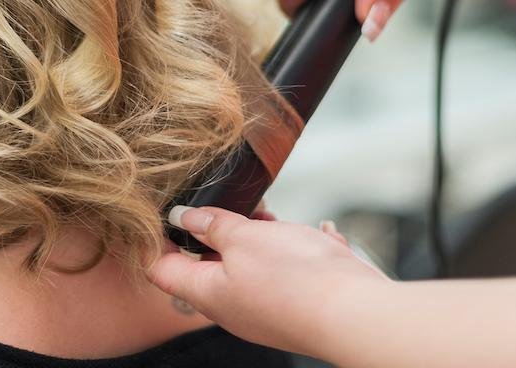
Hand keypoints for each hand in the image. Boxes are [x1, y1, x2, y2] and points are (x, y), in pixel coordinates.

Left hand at [148, 206, 390, 358]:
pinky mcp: (291, 302)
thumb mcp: (244, 237)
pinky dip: (283, 248)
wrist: (358, 313)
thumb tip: (183, 217)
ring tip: (267, 213)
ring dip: (252, 235)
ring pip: (244, 263)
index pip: (161, 269)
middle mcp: (231, 306)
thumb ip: (212, 225)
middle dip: (213, 228)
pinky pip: (278, 270)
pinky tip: (303, 234)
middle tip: (225, 203)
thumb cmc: (298, 280)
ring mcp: (262, 307)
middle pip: (204, 264)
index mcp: (208, 293)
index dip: (156, 238)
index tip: (162, 210)